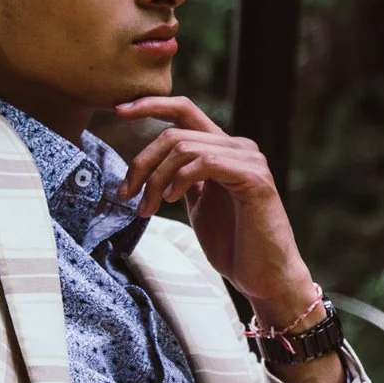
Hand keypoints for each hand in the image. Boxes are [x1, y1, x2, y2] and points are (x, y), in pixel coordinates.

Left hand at [112, 95, 318, 326]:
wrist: (265, 277)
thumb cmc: (233, 244)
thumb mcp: (199, 204)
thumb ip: (182, 179)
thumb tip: (150, 168)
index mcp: (224, 149)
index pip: (184, 110)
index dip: (150, 105)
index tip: (118, 111)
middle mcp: (238, 147)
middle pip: (174, 133)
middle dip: (141, 163)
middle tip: (125, 195)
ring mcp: (249, 160)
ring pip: (184, 147)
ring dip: (155, 178)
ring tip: (147, 208)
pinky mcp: (254, 178)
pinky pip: (205, 162)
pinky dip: (179, 179)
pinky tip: (172, 200)